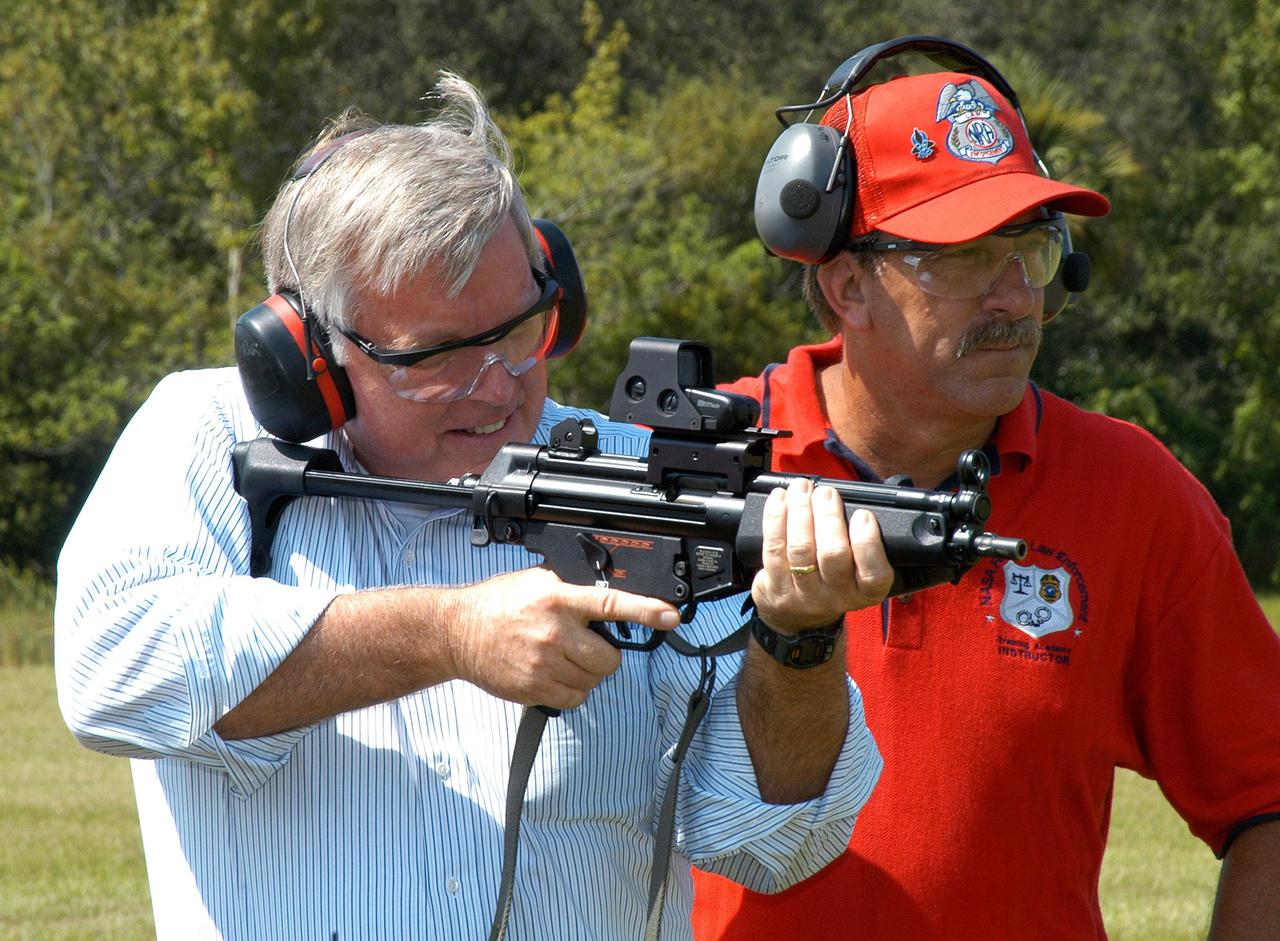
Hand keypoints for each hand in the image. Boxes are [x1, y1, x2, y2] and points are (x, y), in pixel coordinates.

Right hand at [444, 567, 679, 709]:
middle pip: (609, 659)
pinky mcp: (534, 689)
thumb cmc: (498, 604)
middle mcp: (555, 632)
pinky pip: (575, 698)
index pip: (611, 603)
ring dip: (587, 673)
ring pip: (594, 681)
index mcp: (558, 599)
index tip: (671, 617)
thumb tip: (609, 594)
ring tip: (563, 657)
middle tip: (586, 645)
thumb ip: (573, 589)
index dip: (645, 610)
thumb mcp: (537, 582)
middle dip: (604, 655)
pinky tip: (554, 674)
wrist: (457, 632)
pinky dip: (572, 690)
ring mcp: (544, 664)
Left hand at [751, 479, 891, 632]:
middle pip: (833, 554)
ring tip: (802, 489)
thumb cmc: (832, 580)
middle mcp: (836, 596)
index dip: (868, 541)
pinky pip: (774, 547)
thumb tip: (855, 500)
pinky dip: (775, 517)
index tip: (863, 514)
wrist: (798, 616)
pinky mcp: (776, 587)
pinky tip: (780, 499)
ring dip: (800, 511)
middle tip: (826, 493)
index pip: (874, 573)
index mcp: (865, 591)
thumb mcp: (858, 571)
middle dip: (828, 516)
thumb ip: (861, 541)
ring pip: (801, 548)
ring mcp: (804, 594)